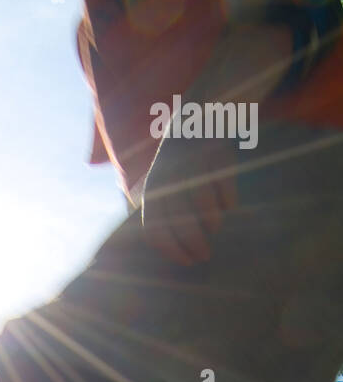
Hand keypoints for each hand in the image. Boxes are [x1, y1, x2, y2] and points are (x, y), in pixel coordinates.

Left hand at [141, 135, 239, 265]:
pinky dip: (228, 202)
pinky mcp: (218, 154)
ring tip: (214, 228)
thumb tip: (172, 251)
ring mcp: (194, 164)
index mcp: (153, 189)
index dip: (171, 250)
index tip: (187, 262)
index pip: (156, 229)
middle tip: (204, 256)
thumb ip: (161, 213)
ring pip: (205, 206)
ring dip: (211, 224)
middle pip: (181, 222)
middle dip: (194, 245)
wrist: (196, 119)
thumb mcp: (161, 185)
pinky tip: (227, 205)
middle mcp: (170, 176)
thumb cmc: (178, 166)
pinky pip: (225, 188)